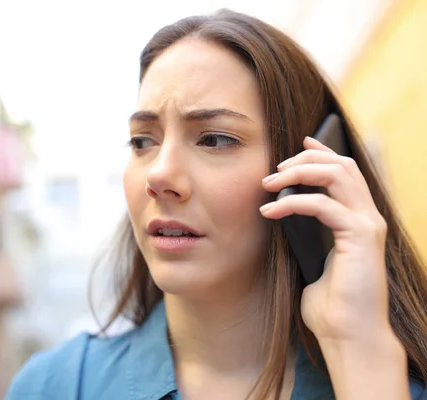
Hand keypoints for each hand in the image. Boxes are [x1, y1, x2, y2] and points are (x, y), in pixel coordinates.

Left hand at [259, 136, 393, 344]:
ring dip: (299, 172)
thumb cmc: (330, 305)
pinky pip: (324, 205)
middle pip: (342, 165)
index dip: (322, 153)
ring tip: (269, 182)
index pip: (345, 172)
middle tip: (274, 168)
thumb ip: (306, 233)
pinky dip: (293, 203)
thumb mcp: (313, 259)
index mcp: (358, 220)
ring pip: (337, 175)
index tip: (298, 143)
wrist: (348, 336)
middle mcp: (368, 217)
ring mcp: (368, 226)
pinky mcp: (361, 238)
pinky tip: (269, 211)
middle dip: (306, 158)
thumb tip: (282, 211)